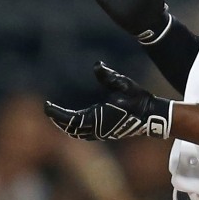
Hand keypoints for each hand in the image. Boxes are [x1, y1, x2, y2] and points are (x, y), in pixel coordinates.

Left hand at [44, 62, 171, 140]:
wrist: (152, 116)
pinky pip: (85, 134)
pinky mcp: (107, 133)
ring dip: (66, 126)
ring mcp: (102, 133)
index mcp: (97, 118)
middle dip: (58, 120)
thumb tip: (97, 65)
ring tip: (57, 117)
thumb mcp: (124, 84)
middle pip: (70, 128)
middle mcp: (97, 129)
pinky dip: (76, 129)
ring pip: (77, 133)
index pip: (69, 119)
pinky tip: (74, 123)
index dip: (55, 113)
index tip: (46, 106)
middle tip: (49, 110)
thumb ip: (109, 76)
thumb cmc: (138, 99)